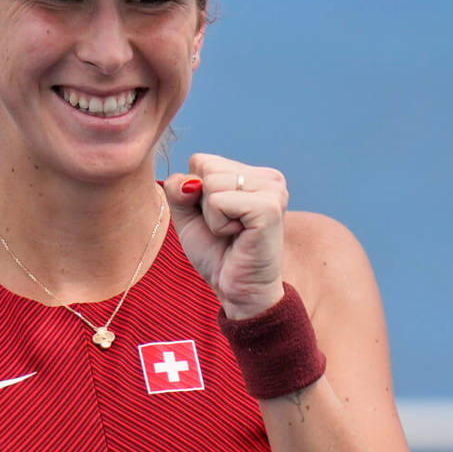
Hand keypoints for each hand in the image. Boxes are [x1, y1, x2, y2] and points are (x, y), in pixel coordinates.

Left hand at [160, 153, 286, 318]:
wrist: (238, 291)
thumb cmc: (217, 254)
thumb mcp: (188, 216)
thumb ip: (179, 190)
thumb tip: (189, 181)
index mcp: (253, 174)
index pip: (202, 161)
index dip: (196, 194)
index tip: (218, 218)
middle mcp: (268, 178)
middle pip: (206, 167)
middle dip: (204, 204)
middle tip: (226, 229)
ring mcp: (273, 190)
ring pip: (211, 183)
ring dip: (212, 216)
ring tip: (233, 233)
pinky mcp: (269, 207)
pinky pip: (219, 201)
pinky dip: (218, 225)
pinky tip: (239, 237)